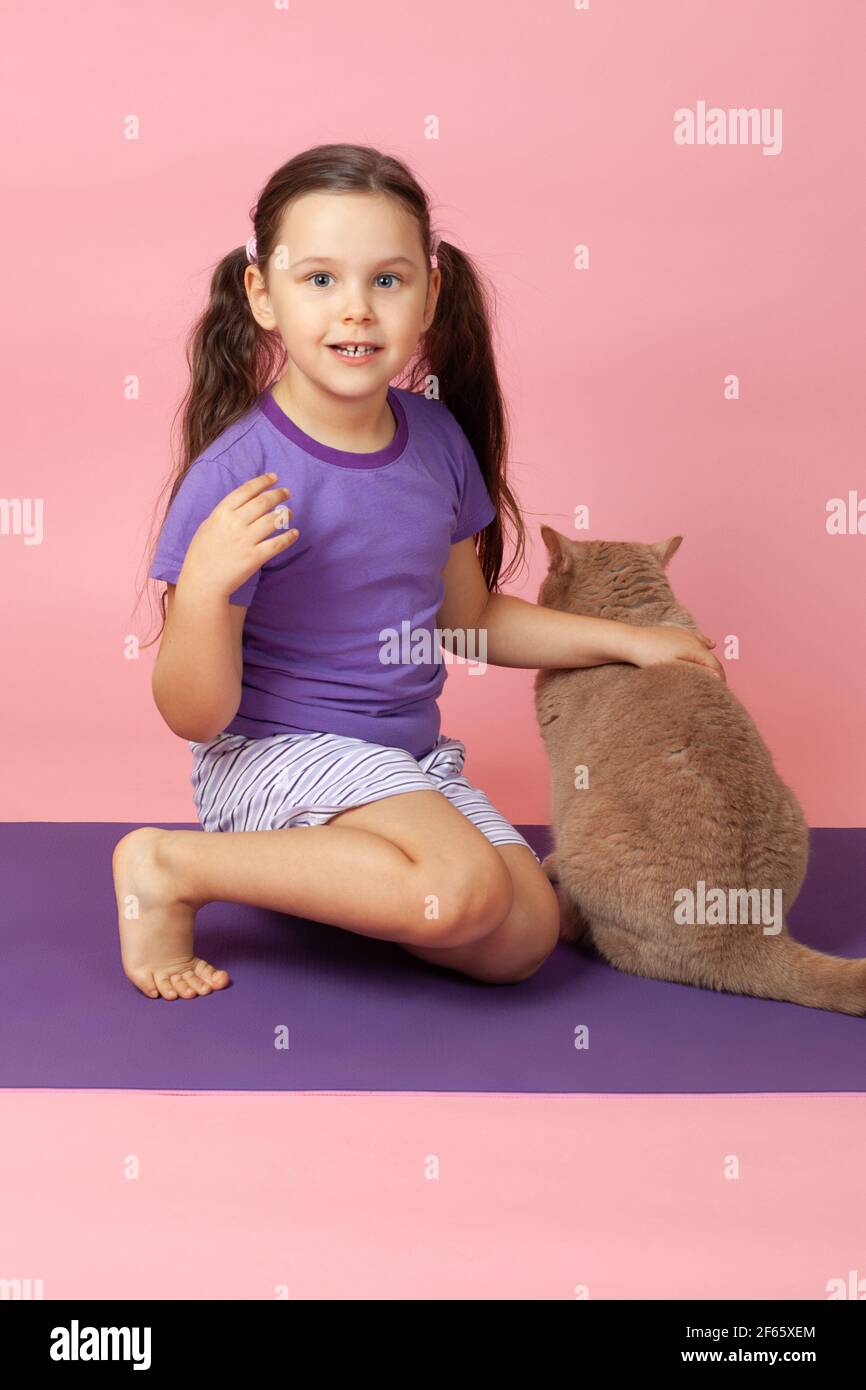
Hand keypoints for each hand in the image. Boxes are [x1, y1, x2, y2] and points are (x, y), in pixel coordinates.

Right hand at [179, 472, 298, 599]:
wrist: (202, 582)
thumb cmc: (201, 555)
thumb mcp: (207, 526)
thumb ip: (223, 514)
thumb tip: (241, 504)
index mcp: (221, 513)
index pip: (246, 490)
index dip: (262, 482)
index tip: (273, 477)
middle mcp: (235, 523)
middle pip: (263, 502)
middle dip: (278, 494)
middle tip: (286, 492)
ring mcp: (245, 540)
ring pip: (272, 520)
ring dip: (285, 514)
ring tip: (290, 512)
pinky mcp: (255, 557)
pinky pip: (277, 544)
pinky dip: (288, 537)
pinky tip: (294, 533)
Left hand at [623, 625, 726, 681]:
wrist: (632, 640)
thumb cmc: (650, 656)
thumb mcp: (673, 667)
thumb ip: (696, 671)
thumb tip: (717, 677)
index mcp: (695, 648)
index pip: (715, 665)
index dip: (720, 679)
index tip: (721, 692)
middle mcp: (694, 639)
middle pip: (711, 657)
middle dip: (716, 671)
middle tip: (717, 687)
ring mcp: (686, 633)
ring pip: (705, 648)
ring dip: (710, 660)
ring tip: (713, 673)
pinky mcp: (677, 631)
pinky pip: (696, 638)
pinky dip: (704, 643)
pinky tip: (711, 645)